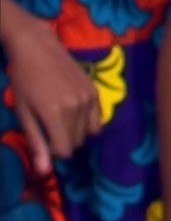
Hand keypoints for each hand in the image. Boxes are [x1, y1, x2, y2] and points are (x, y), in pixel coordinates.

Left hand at [2, 14, 100, 174]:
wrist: (38, 49)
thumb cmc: (24, 81)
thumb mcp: (24, 113)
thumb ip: (36, 141)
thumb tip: (44, 172)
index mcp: (55, 115)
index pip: (64, 151)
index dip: (53, 151)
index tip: (43, 140)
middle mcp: (76, 108)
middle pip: (76, 143)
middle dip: (64, 142)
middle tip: (49, 127)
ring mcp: (89, 99)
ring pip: (87, 133)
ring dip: (75, 133)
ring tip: (60, 119)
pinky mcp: (95, 92)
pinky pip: (97, 120)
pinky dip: (87, 123)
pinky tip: (74, 113)